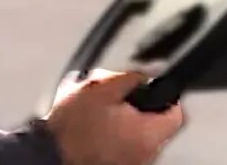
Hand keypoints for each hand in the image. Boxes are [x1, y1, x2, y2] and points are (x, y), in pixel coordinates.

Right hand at [43, 70, 184, 164]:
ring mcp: (133, 163)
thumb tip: (153, 70)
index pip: (177, 114)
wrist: (49, 155)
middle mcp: (146, 154)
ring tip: (101, 113)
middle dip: (140, 107)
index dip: (166, 96)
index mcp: (147, 134)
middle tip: (116, 99)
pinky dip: (116, 136)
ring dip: (126, 122)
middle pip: (158, 124)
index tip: (150, 89)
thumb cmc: (71, 126)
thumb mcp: (100, 88)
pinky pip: (126, 147)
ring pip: (140, 135)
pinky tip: (95, 129)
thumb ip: (131, 76)